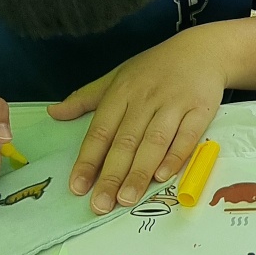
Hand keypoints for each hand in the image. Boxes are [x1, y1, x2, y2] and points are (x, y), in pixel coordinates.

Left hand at [49, 30, 224, 212]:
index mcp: (121, 92)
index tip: (77, 187)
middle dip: (111, 175)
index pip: (100, 131)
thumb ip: (86, 98)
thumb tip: (53, 113)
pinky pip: (187, 136)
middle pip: (125, 142)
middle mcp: (145, 99)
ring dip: (139, 172)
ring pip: (154, 142)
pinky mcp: (201, 109)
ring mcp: (174, 103)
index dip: (88, 161)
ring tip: (127, 199)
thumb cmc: (155, 68)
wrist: (202, 50)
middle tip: (101, 205)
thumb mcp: (117, 77)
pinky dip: (175, 157)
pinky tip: (163, 177)